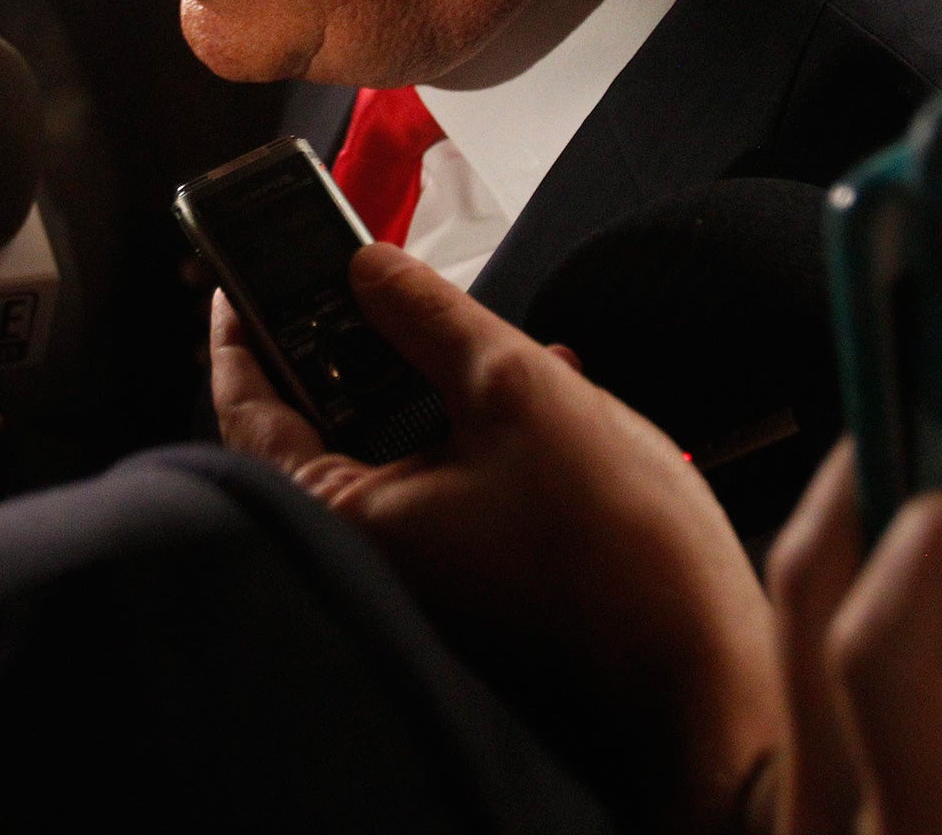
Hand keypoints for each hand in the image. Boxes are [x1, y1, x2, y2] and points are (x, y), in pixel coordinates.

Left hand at [212, 245, 779, 834]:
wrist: (706, 672)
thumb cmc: (616, 557)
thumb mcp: (517, 390)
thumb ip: (432, 319)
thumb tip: (370, 269)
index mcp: (349, 516)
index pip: (249, 410)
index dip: (239, 333)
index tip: (236, 279)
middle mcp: (369, 555)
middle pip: (319, 426)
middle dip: (349, 346)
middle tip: (360, 281)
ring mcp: (421, 574)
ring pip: (394, 452)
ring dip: (427, 384)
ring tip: (467, 328)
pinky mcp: (472, 582)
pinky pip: (445, 486)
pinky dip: (471, 433)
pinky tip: (537, 389)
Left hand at [763, 442, 941, 834]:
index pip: (881, 650)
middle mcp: (828, 820)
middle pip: (803, 597)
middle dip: (873, 486)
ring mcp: (801, 810)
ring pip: (788, 617)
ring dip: (855, 525)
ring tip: (940, 471)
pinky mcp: (804, 800)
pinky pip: (801, 659)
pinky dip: (854, 591)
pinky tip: (922, 567)